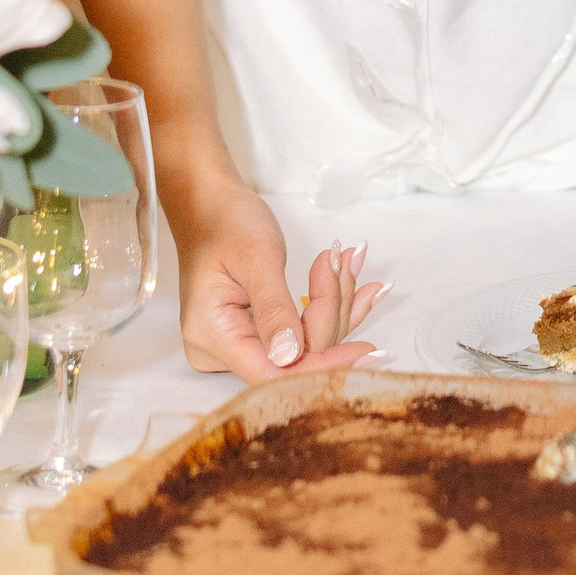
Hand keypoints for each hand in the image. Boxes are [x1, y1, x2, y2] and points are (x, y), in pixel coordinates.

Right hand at [170, 177, 383, 379]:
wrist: (208, 201)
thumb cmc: (226, 220)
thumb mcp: (255, 258)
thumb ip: (274, 309)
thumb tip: (289, 357)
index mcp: (212, 335)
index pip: (273, 373)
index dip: (322, 366)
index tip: (367, 349)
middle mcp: (221, 349)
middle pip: (295, 356)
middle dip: (331, 310)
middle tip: (346, 258)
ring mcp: (239, 341)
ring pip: (305, 342)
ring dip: (336, 302)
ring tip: (351, 259)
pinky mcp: (256, 331)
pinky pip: (300, 330)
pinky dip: (331, 306)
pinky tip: (363, 289)